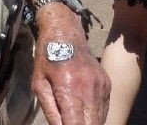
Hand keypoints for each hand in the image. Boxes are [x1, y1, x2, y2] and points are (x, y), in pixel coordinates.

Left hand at [31, 9, 108, 124]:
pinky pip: (104, 108)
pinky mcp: (107, 83)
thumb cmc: (47, 58)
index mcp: (70, 89)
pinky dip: (96, 116)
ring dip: (90, 124)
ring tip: (76, 119)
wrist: (65, 32)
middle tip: (70, 123)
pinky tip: (85, 115)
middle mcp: (89, 88)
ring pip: (101, 119)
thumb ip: (50, 112)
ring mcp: (101, 86)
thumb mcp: (39, 85)